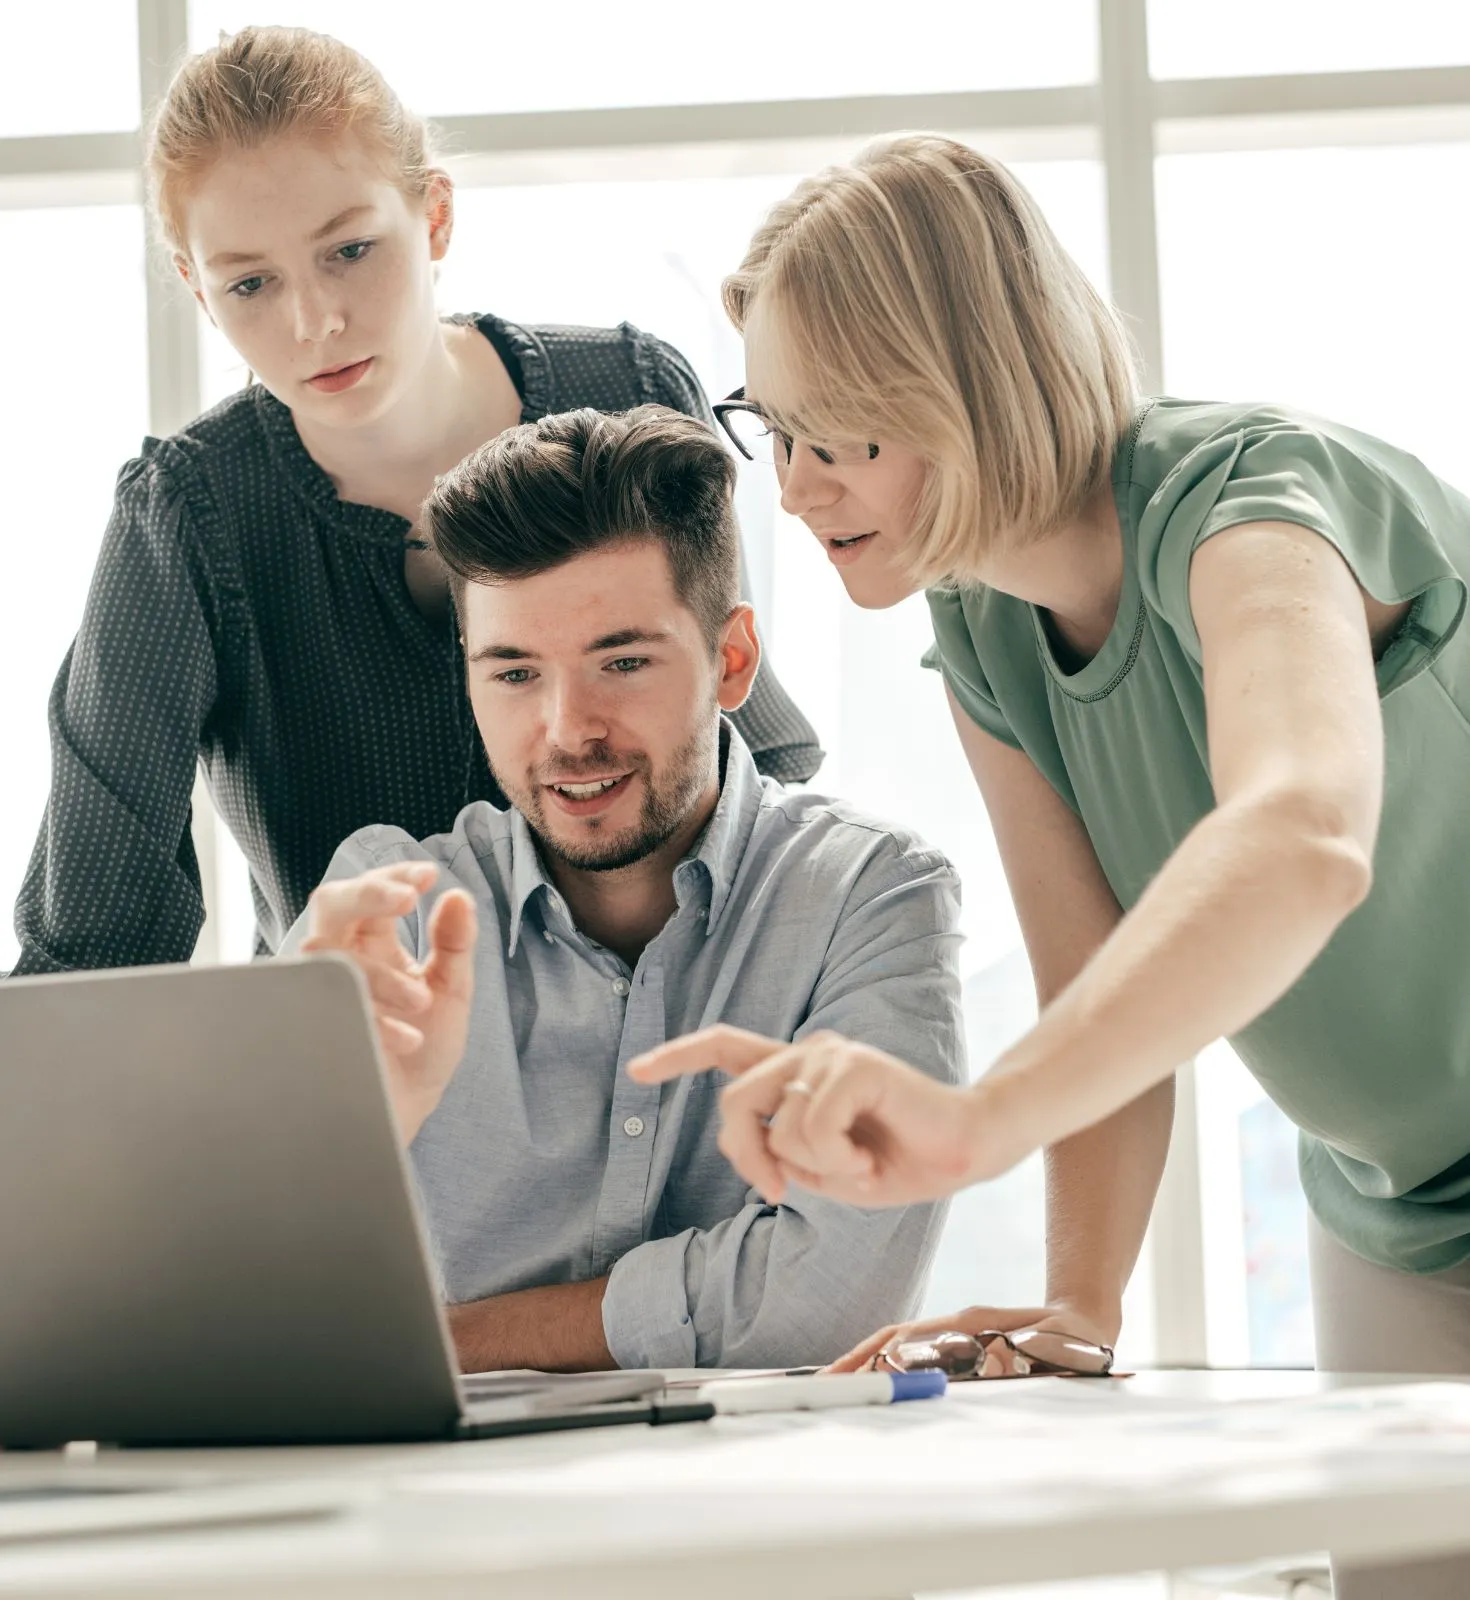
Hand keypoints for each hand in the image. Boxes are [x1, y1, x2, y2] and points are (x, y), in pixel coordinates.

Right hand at [301, 860, 476, 1143]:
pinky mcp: (310, 1029)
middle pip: (332, 903)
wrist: (402, 1114)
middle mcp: (342, 959)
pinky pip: (325, 1009)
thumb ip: (455, 944)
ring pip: (328, 955)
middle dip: (368, 894)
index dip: (395, 876)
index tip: (428, 876)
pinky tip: (405, 1040)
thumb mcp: (451, 991)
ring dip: (379, 975)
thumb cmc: (422, 1050)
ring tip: (421, 1003)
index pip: (374, 891)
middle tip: (408, 899)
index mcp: (375, 943)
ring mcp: (321, 993)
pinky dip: (372, 1022)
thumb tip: (459, 896)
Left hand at [628, 1025, 1009, 1206]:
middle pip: (735, 1102)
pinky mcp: (855, 1065)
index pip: (725, 1049)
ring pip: (779, 1126)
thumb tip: (759, 1154)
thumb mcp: (822, 1168)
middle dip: (748, 1158)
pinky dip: (839, 1162)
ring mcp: (830, 1054)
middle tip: (780, 1193)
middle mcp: (806, 1053)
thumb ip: (781, 1152)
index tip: (636, 1071)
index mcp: (795, 1074)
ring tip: (859, 1167)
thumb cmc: (893, 1160)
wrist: (960, 1152)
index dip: (677, 1057)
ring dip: (817, 1169)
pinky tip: (872, 1160)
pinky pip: (814, 1127)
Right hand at [828, 1301, 1121, 1374]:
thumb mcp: (1055, 1348)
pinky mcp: (964, 1349)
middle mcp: (956, 1327)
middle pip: (893, 1340)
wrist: (1085, 1321)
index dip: (875, 1355)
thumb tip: (992, 1365)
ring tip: (838, 1389)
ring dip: (869, 1365)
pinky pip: (918, 1358)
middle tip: (824, 1387)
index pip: (908, 1337)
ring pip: (900, 1347)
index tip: (847, 1374)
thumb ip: (1026, 1355)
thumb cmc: (1072, 1339)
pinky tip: (879, 1390)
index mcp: (969, 1323)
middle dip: (856, 1361)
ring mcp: (957, 1336)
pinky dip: (891, 1370)